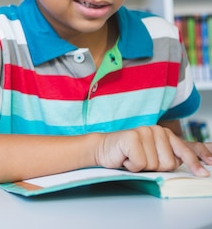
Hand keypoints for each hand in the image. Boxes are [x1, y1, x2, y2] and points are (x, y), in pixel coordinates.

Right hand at [95, 125, 209, 176]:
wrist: (102, 149)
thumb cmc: (128, 154)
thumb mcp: (152, 156)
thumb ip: (168, 157)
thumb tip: (184, 165)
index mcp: (165, 134)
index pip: (184, 149)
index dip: (195, 162)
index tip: (203, 173)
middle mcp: (157, 130)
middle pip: (169, 164)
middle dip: (154, 168)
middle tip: (140, 160)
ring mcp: (144, 132)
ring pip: (155, 165)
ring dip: (141, 168)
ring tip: (131, 158)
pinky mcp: (132, 138)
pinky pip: (140, 164)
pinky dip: (131, 166)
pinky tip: (125, 158)